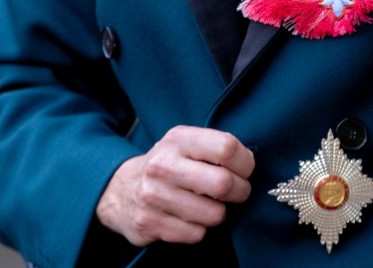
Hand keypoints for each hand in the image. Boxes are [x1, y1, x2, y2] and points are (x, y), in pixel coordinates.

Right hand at [95, 125, 254, 246]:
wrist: (121, 189)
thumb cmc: (168, 164)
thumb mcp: (186, 144)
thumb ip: (214, 148)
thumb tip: (251, 163)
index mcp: (178, 138)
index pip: (226, 147)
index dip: (245, 162)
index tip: (246, 169)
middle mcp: (163, 164)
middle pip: (222, 183)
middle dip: (240, 191)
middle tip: (238, 191)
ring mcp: (154, 195)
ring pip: (213, 214)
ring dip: (219, 213)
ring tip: (211, 204)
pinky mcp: (149, 223)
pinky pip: (196, 234)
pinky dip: (200, 229)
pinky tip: (192, 218)